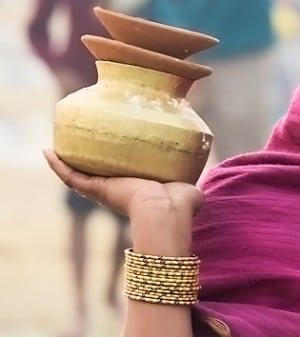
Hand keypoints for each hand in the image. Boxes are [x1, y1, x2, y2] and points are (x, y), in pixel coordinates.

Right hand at [43, 149, 202, 254]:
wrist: (166, 212)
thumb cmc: (181, 204)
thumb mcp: (189, 191)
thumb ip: (191, 188)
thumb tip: (197, 189)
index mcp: (140, 190)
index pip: (124, 176)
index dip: (115, 166)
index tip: (109, 152)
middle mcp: (120, 190)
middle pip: (98, 174)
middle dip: (88, 161)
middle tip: (78, 144)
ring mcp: (106, 190)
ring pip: (79, 174)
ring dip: (65, 162)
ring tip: (55, 146)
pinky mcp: (97, 189)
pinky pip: (72, 176)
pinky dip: (58, 166)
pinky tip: (47, 152)